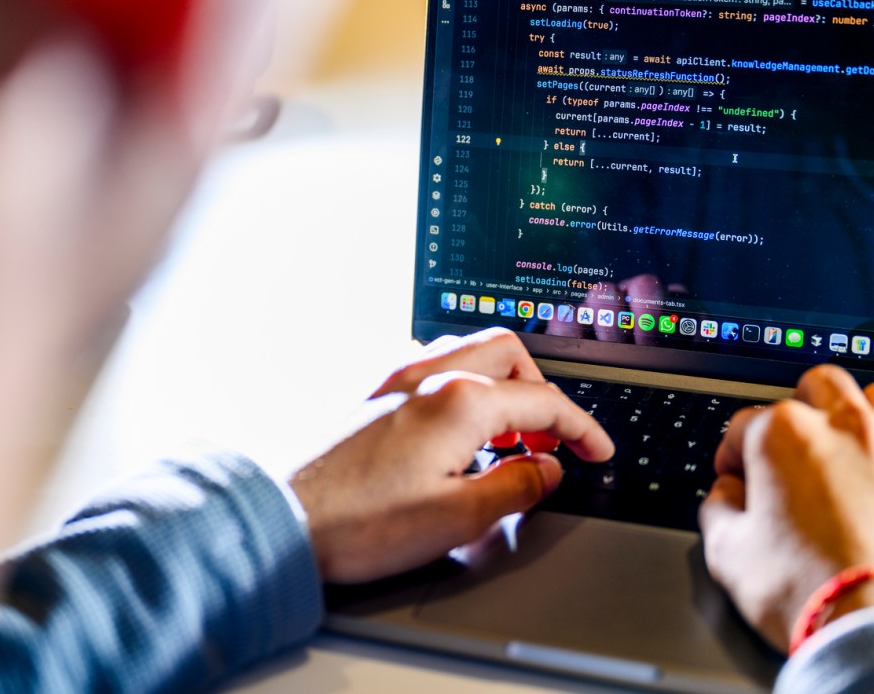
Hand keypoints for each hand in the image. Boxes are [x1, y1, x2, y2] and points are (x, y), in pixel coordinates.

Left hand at [289, 328, 613, 583]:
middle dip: (543, 390)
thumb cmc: (355, 521)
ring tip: (508, 434)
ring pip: (469, 351)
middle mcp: (426, 374)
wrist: (276, 516)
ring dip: (503, 383)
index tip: (597, 451)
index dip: (581, 428)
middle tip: (551, 438)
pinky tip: (456, 430)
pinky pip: (434, 365)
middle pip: (510, 353)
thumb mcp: (456, 518)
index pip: (544, 400)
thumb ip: (516, 486)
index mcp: (457, 401)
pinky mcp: (369, 392)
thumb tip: (547, 469)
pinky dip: (465, 386)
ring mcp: (393, 378)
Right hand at [699, 364, 873, 650]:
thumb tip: (726, 497)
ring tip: (846, 445)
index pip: (744, 423)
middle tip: (788, 447)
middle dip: (798, 409)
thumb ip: (718, 510)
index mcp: (784, 435)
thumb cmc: (811, 590)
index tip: (734, 480)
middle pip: (817, 386)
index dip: (731, 455)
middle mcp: (845, 428)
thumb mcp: (728, 554)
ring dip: (859, 414)